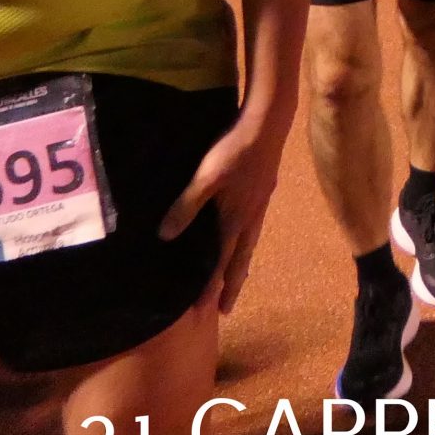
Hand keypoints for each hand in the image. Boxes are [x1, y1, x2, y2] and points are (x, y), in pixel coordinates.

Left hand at [160, 107, 286, 313]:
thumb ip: (186, 207)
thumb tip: (166, 237)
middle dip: (233, 285)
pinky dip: (246, 241)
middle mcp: (251, 217)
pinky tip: (245, 233)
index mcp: (236, 218)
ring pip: (250, 243)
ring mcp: (260, 204)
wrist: (268, 125)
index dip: (212, 285)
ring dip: (241, 265)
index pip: (221, 260)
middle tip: (227, 308)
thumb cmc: (233, 151)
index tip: (205, 309)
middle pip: (241, 259)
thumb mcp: (205, 178)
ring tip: (237, 278)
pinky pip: (254, 227)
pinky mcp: (264, 190)